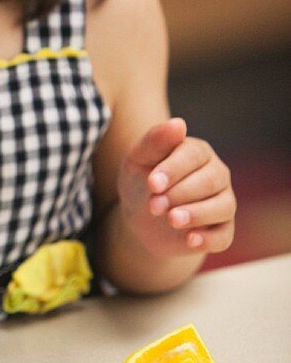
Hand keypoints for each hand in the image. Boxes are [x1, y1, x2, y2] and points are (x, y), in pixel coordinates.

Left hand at [117, 117, 235, 258]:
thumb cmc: (141, 181)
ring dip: (197, 214)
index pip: (193, 155)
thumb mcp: (138, 160)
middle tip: (154, 206)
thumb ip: (155, 141)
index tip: (152, 183)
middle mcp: (216, 174)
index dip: (173, 169)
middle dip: (181, 193)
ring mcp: (223, 202)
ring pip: (223, 206)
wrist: (141, 217)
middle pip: (211, 180)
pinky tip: (190, 240)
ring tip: (172, 220)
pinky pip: (224, 236)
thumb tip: (179, 123)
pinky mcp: (222, 230)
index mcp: (197, 151)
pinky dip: (209, 239)